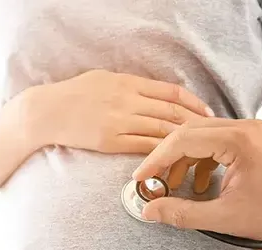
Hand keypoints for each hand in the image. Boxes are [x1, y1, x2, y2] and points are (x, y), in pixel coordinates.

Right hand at [6, 69, 213, 153]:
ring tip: (200, 149)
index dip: (193, 102)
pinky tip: (175, 158)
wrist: (47, 112)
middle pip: (171, 112)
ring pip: (161, 131)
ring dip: (184, 141)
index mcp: (127, 82)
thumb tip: (151, 92)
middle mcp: (127, 100)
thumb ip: (129, 85)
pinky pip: (143, 147)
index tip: (207, 112)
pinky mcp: (111, 141)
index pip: (170, 92)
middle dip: (196, 123)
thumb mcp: (103, 78)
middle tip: (214, 133)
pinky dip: (162, 153)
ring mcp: (120, 122)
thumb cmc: (73, 94)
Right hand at [132, 118, 261, 239]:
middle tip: (151, 181)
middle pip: (188, 132)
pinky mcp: (251, 138)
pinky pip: (214, 140)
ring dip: (182, 159)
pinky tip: (200, 185)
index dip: (156, 160)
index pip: (183, 140)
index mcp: (239, 141)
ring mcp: (249, 130)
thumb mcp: (226, 219)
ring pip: (199, 135)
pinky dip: (200, 160)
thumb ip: (182, 214)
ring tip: (173, 186)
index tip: (141, 178)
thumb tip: (149, 211)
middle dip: (165, 157)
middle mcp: (244, 127)